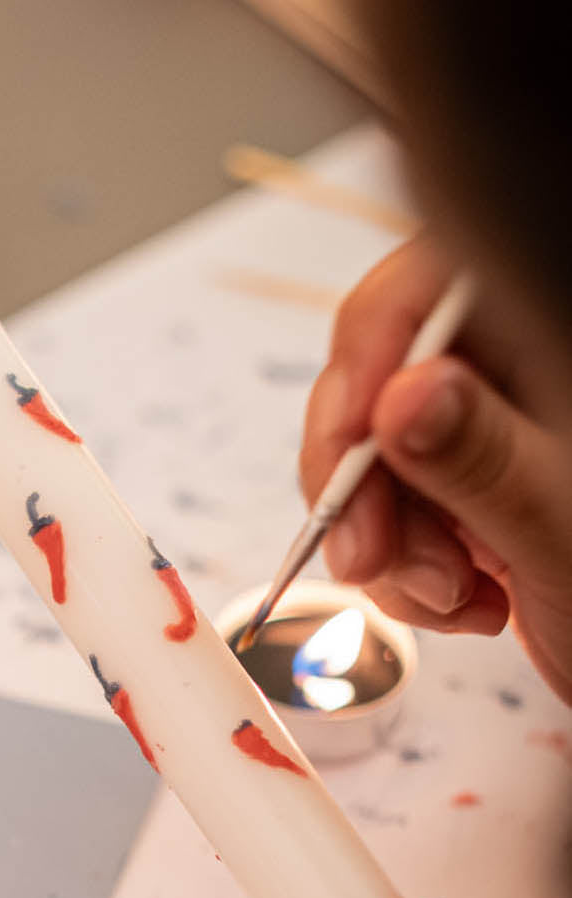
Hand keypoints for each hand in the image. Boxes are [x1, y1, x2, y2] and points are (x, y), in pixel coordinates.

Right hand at [301, 238, 571, 702]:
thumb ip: (484, 458)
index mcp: (552, 346)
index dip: (369, 359)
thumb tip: (403, 393)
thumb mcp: (567, 529)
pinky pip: (388, 511)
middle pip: (379, 383)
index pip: (427, 294)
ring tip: (448, 595)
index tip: (347, 445)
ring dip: (385, 541)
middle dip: (360, 481)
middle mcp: (520, 377)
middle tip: (369, 554)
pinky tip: (464, 602)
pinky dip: (403, 569)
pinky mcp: (470, 491)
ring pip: (372, 457)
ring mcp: (493, 436)